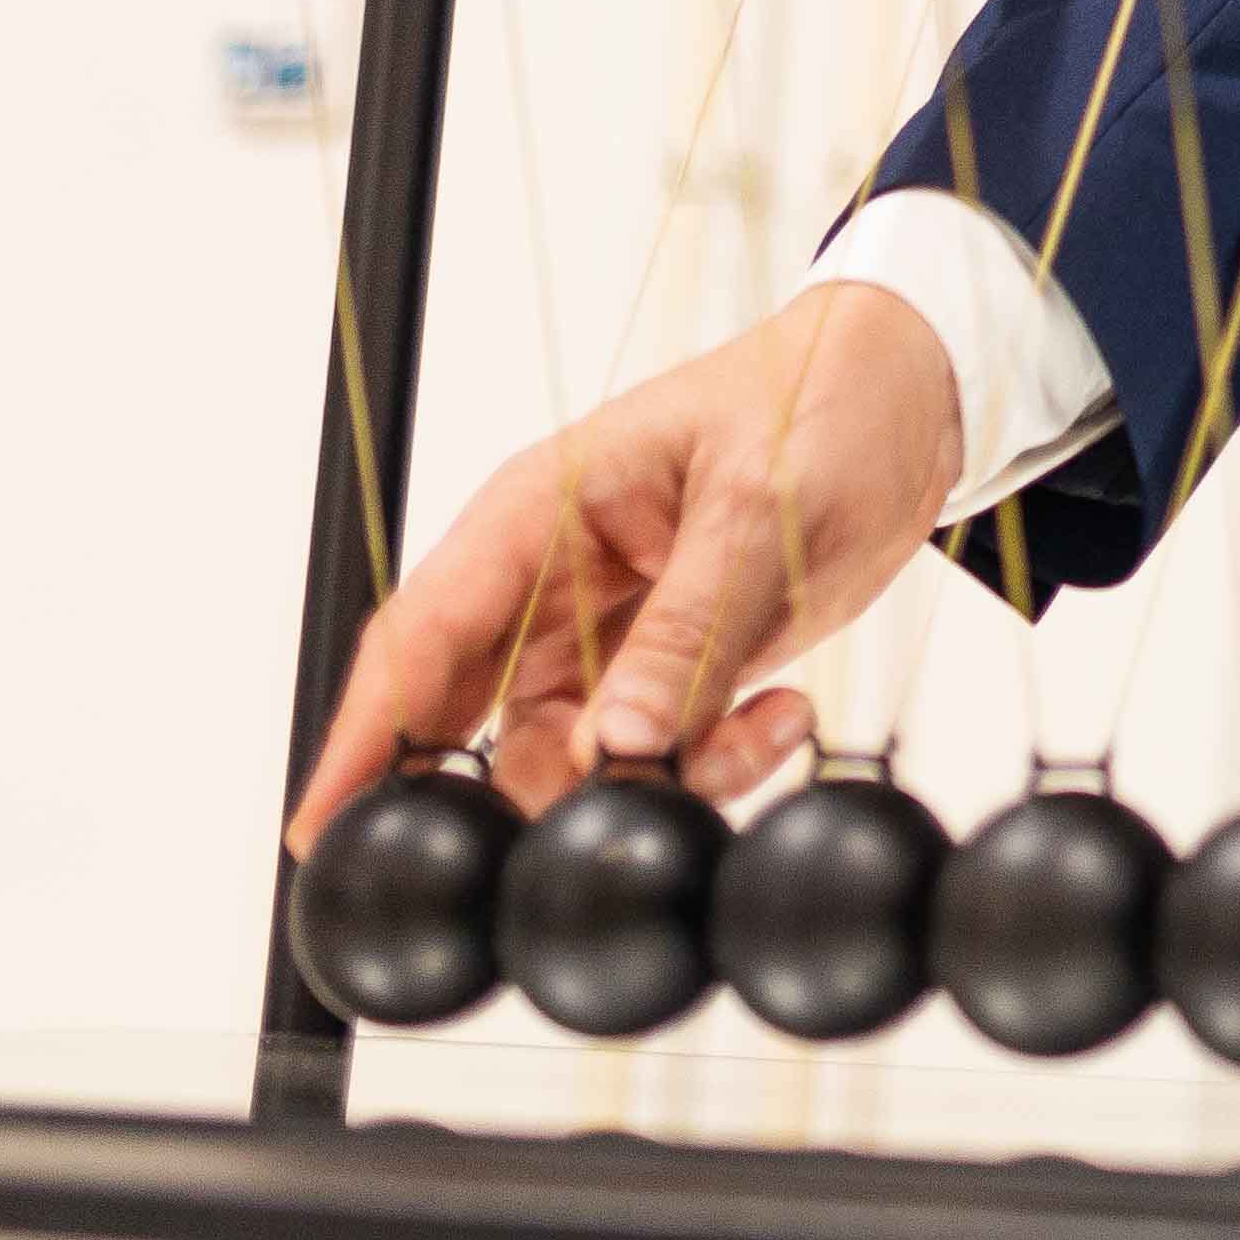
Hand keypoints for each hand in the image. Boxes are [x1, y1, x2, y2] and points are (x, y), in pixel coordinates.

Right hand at [284, 287, 964, 842]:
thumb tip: (622, 745)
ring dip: (643, 783)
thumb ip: (692, 627)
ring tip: (746, 733)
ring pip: (568, 755)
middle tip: (550, 852)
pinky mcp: (674, 665)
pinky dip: (712, 765)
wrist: (918, 387)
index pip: (420, 632)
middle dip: (502, 795)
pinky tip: (782, 716)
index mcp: (541, 510)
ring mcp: (611, 628)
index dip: (362, 736)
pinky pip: (655, 755)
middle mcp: (556, 578)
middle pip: (472, 716)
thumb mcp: (762, 502)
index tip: (322, 829)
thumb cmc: (821, 396)